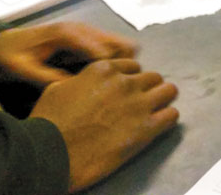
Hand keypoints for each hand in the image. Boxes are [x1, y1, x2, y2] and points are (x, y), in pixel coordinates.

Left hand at [0, 22, 135, 85]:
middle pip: (121, 43)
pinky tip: (108, 76)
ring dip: (123, 63)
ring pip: (122, 44)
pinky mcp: (89, 39)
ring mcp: (88, 33)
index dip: (109, 70)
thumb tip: (72, 87)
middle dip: (123, 66)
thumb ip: (46, 77)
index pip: (102, 50)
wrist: (7, 42)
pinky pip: (114, 47)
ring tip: (114, 82)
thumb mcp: (23, 68)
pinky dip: (118, 60)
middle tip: (116, 85)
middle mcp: (83, 30)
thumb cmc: (14, 54)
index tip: (110, 87)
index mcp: (68, 34)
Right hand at [29, 58, 178, 191]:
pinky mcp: (147, 128)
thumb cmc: (48, 124)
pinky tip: (158, 125)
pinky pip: (172, 115)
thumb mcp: (59, 89)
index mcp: (104, 70)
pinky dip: (168, 119)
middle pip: (153, 77)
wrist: (50, 155)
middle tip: (141, 102)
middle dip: (148, 88)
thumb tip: (88, 82)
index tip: (127, 89)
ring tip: (155, 110)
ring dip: (163, 99)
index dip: (130, 79)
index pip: (132, 66)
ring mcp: (139, 104)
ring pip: (169, 90)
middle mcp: (125, 82)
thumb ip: (83, 81)